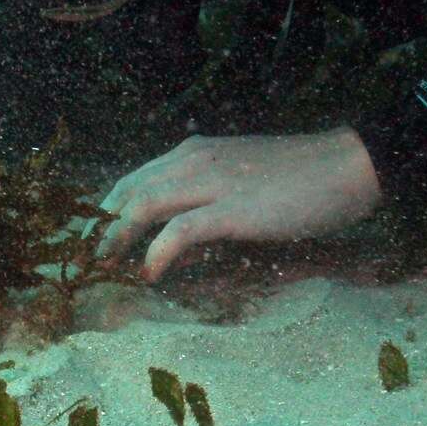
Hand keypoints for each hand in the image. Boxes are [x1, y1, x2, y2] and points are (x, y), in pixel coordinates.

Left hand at [94, 128, 384, 281]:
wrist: (347, 163)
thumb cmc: (302, 175)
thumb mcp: (241, 175)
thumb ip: (207, 193)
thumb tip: (180, 229)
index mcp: (192, 151)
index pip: (130, 179)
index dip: (102, 210)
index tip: (86, 240)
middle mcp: (193, 160)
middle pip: (124, 192)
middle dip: (95, 226)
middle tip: (79, 260)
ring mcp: (211, 182)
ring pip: (140, 206)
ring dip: (114, 239)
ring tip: (101, 268)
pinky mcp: (232, 208)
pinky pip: (179, 231)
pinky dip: (156, 253)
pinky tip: (148, 275)